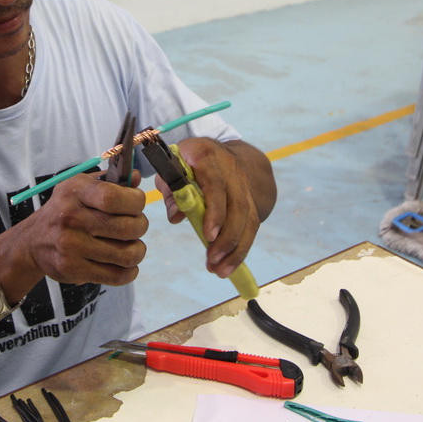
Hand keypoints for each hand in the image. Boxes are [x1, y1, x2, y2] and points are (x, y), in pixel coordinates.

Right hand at [13, 170, 148, 286]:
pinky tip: (125, 263)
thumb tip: (136, 177)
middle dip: (140, 226)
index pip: (113, 197)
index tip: (136, 203)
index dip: (135, 201)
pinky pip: (117, 275)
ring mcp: (72, 247)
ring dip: (138, 250)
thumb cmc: (64, 209)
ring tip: (131, 245)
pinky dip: (129, 271)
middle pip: (127, 227)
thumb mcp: (80, 187)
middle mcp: (71, 218)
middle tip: (135, 226)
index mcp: (75, 192)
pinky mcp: (74, 270)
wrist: (32, 242)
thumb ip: (110, 181)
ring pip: (127, 254)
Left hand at [156, 138, 272, 278]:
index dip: (215, 210)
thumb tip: (176, 217)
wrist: (217, 151)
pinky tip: (228, 266)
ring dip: (236, 249)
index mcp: (206, 155)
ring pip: (249, 219)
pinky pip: (251, 227)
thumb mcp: (171, 169)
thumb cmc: (186, 162)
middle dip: (228, 237)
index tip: (209, 235)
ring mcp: (244, 185)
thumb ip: (171, 192)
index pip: (216, 184)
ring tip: (219, 271)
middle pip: (238, 205)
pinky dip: (240, 249)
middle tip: (212, 260)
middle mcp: (230, 169)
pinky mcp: (251, 200)